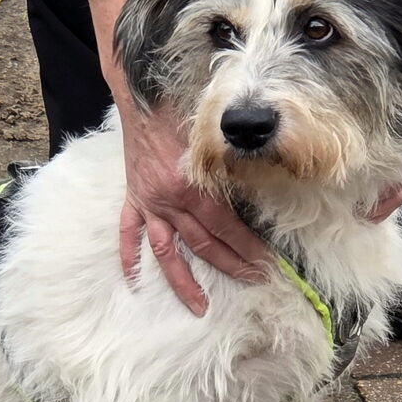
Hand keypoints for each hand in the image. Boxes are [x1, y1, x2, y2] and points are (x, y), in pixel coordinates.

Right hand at [87, 0, 268, 316]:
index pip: (227, 229)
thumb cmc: (185, 109)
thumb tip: (272, 172)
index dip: (249, 249)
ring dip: (183, 281)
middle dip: (230, 265)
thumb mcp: (217, 134)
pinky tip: (134, 279)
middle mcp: (170, 200)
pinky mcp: (135, 197)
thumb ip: (238, 160)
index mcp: (193, 185)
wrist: (143, 94)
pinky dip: (130, 256)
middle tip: (253, 282)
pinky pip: (129, 233)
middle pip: (204, 244)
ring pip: (168, 251)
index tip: (268, 266)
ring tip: (198, 306)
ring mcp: (150, 202)